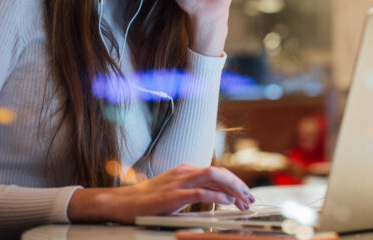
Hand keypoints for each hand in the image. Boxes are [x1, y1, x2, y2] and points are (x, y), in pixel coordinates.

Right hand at [67, 164, 254, 223]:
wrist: (121, 203)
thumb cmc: (146, 200)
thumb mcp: (172, 191)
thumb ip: (191, 190)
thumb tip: (215, 196)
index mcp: (185, 170)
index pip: (216, 172)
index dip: (234, 182)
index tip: (245, 194)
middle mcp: (184, 171)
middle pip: (219, 171)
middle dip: (238, 184)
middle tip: (250, 198)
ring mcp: (178, 182)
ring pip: (213, 176)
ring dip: (232, 187)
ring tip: (244, 200)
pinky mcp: (173, 195)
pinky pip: (200, 192)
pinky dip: (217, 196)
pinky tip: (227, 202)